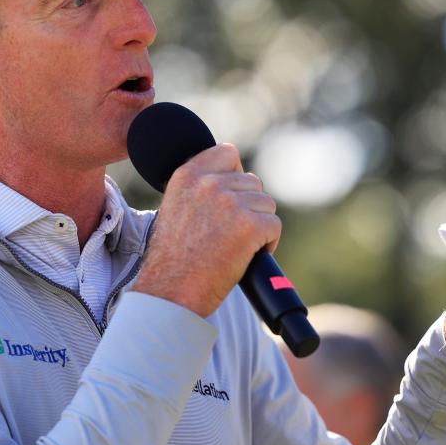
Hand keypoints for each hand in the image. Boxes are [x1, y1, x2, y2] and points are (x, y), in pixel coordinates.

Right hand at [133, 143, 280, 316]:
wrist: (172, 291)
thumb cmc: (174, 260)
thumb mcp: (177, 209)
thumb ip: (200, 190)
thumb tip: (234, 181)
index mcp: (187, 175)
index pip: (228, 152)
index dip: (235, 174)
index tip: (231, 196)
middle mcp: (208, 183)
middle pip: (252, 182)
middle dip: (249, 206)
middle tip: (231, 233)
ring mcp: (230, 203)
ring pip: (266, 204)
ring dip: (258, 225)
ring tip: (236, 246)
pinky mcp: (250, 225)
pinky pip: (274, 225)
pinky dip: (267, 243)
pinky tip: (246, 256)